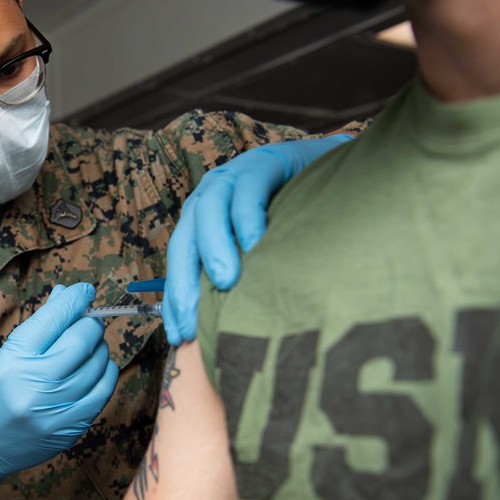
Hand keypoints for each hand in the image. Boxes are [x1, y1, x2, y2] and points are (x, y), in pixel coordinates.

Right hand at [0, 283, 118, 498]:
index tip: (84, 290)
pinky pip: (102, 393)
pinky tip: (97, 366)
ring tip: (90, 344)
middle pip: (80, 341)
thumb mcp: (2, 356)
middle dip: (89, 322)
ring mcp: (55, 412)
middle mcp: (34, 387)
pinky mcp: (69, 430)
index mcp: (12, 362)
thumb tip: (65, 295)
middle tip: (88, 319)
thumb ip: (38, 329)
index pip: (53, 319)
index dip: (74, 299)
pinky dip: (105, 373)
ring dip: (98, 347)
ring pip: (96, 365)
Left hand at [164, 134, 352, 344]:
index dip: (177, 299)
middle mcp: (209, 198)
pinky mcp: (262, 163)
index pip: (180, 262)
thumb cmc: (289, 214)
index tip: (179, 336)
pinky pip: (248, 191)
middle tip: (192, 322)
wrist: (322, 166)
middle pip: (185, 241)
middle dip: (184, 283)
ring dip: (214, 247)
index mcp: (201, 220)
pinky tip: (255, 243)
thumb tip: (227, 328)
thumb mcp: (258, 247)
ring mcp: (232, 178)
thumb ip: (240, 275)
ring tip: (224, 282)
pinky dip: (248, 217)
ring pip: (211, 212)